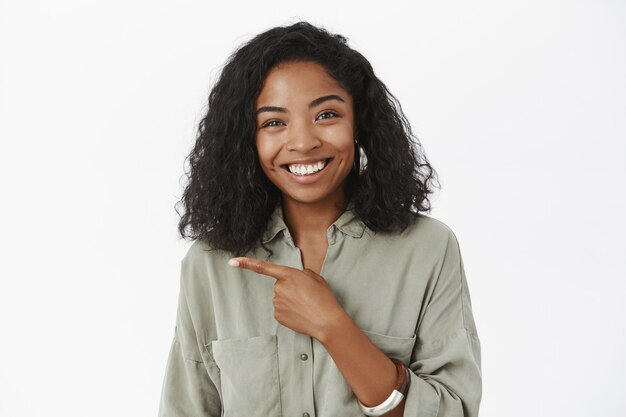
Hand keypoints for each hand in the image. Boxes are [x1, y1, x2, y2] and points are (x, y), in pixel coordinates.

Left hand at [228, 257, 344, 338]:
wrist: (326, 321)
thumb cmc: (324, 298)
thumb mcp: (315, 277)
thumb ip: (301, 274)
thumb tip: (294, 280)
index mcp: (288, 275)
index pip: (263, 267)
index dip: (246, 263)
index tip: (232, 261)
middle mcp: (279, 288)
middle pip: (280, 285)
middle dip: (291, 289)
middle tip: (307, 296)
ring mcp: (276, 303)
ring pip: (281, 298)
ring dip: (291, 301)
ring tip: (306, 306)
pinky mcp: (278, 316)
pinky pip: (281, 310)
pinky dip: (290, 312)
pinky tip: (301, 314)